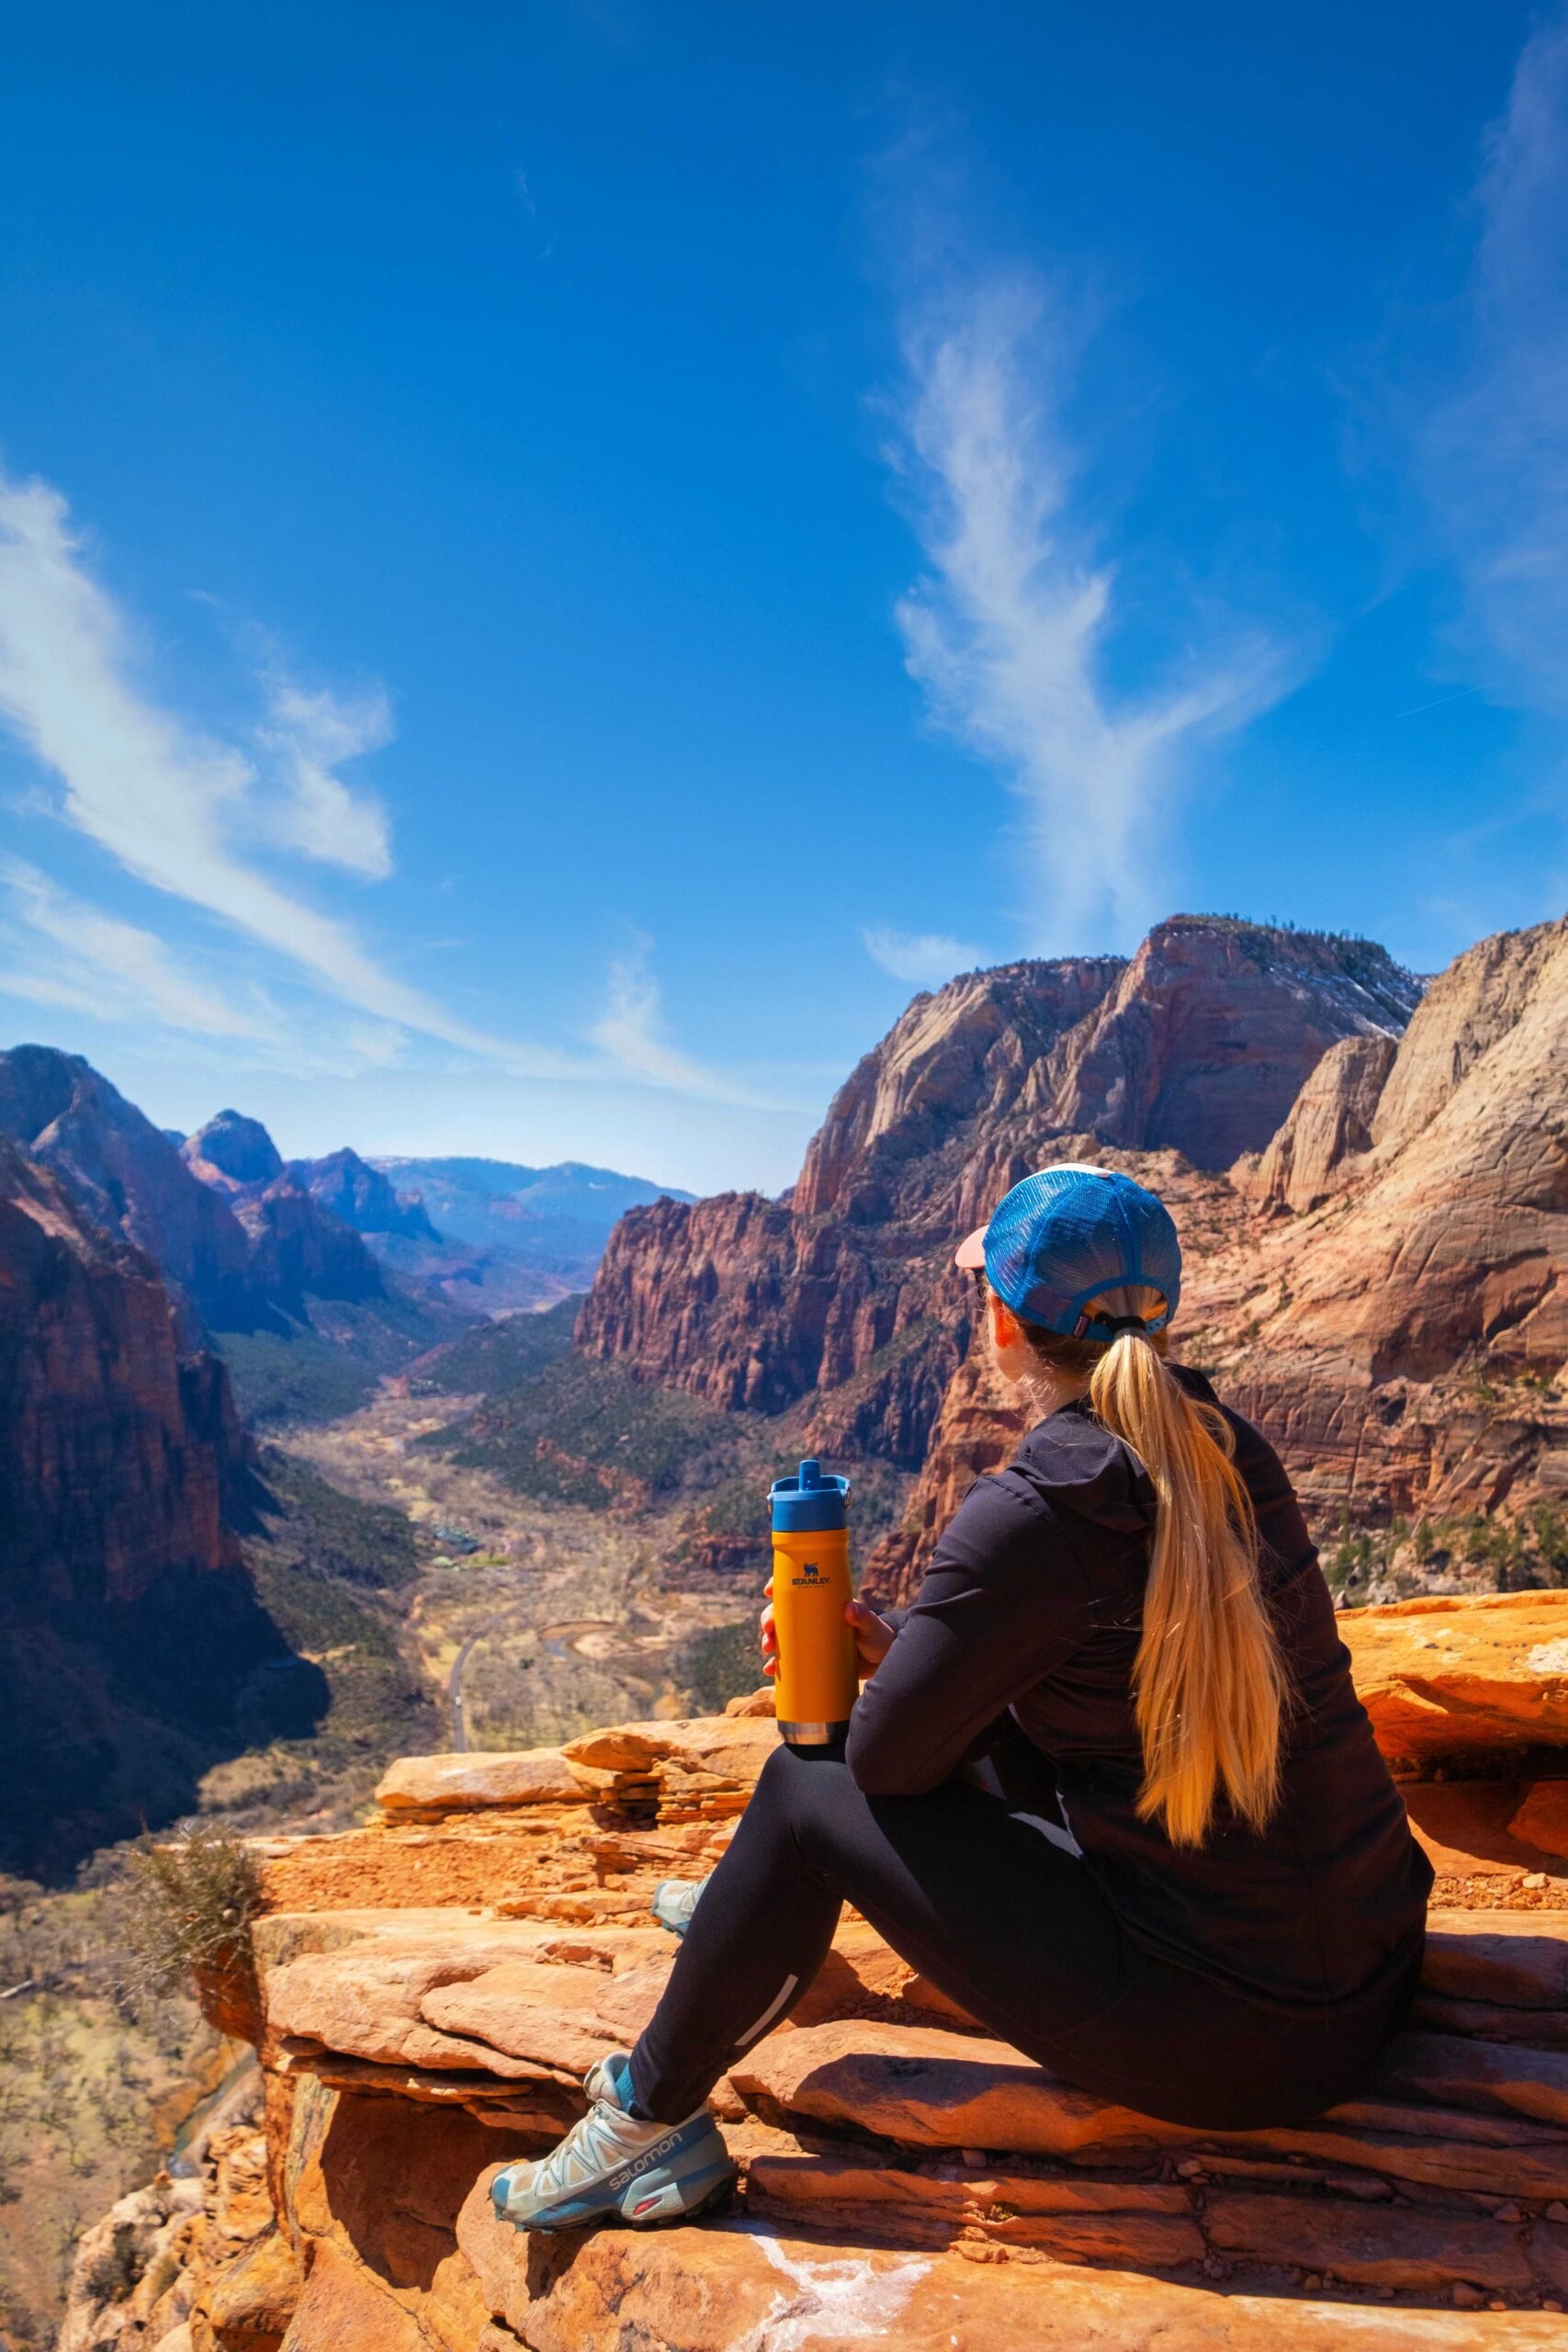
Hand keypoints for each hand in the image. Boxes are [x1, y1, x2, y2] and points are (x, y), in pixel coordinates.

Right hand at [758, 1588, 895, 1681]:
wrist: (883, 1662)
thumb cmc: (877, 1636)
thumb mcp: (870, 1625)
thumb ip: (862, 1616)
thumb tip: (850, 1609)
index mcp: (823, 1604)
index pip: (797, 1588)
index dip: (779, 1586)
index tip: (769, 1590)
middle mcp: (812, 1620)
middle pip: (782, 1614)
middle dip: (769, 1618)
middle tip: (768, 1629)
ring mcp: (810, 1640)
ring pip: (781, 1636)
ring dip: (769, 1641)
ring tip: (768, 1650)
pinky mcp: (812, 1659)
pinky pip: (788, 1661)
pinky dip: (777, 1665)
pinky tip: (769, 1670)